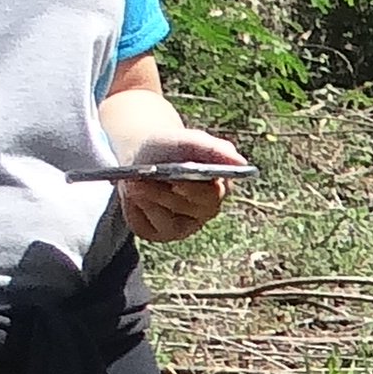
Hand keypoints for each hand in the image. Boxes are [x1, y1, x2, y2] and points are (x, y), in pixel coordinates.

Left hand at [108, 122, 249, 242]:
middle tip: (139, 180)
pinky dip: (134, 208)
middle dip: (161, 193)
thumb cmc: (171, 148)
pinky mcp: (155, 232)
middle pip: (183, 208)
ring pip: (163, 219)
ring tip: (132, 183)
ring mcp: (180, 227)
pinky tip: (132, 195)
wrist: (144, 156)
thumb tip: (240, 163)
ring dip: (146, 199)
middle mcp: (202, 213)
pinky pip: (143, 224)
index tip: (176, 182)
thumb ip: (215, 149)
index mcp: (217, 190)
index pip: (210, 196)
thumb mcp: (190, 141)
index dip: (192, 190)